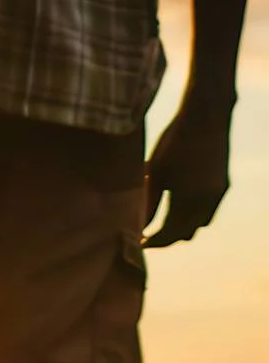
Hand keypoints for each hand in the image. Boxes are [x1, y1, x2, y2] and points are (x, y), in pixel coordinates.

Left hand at [144, 102, 232, 247]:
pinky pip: (208, 213)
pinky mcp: (223, 186)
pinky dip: (193, 218)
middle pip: (184, 233)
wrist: (206, 118)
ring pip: (199, 225)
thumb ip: (147, 202)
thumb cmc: (173, 142)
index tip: (139, 243)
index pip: (170, 233)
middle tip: (147, 238)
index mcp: (188, 198)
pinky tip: (178, 211)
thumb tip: (140, 227)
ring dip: (180, 229)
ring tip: (160, 226)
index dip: (154, 242)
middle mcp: (207, 200)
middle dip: (165, 239)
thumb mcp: (154, 172)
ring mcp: (218, 193)